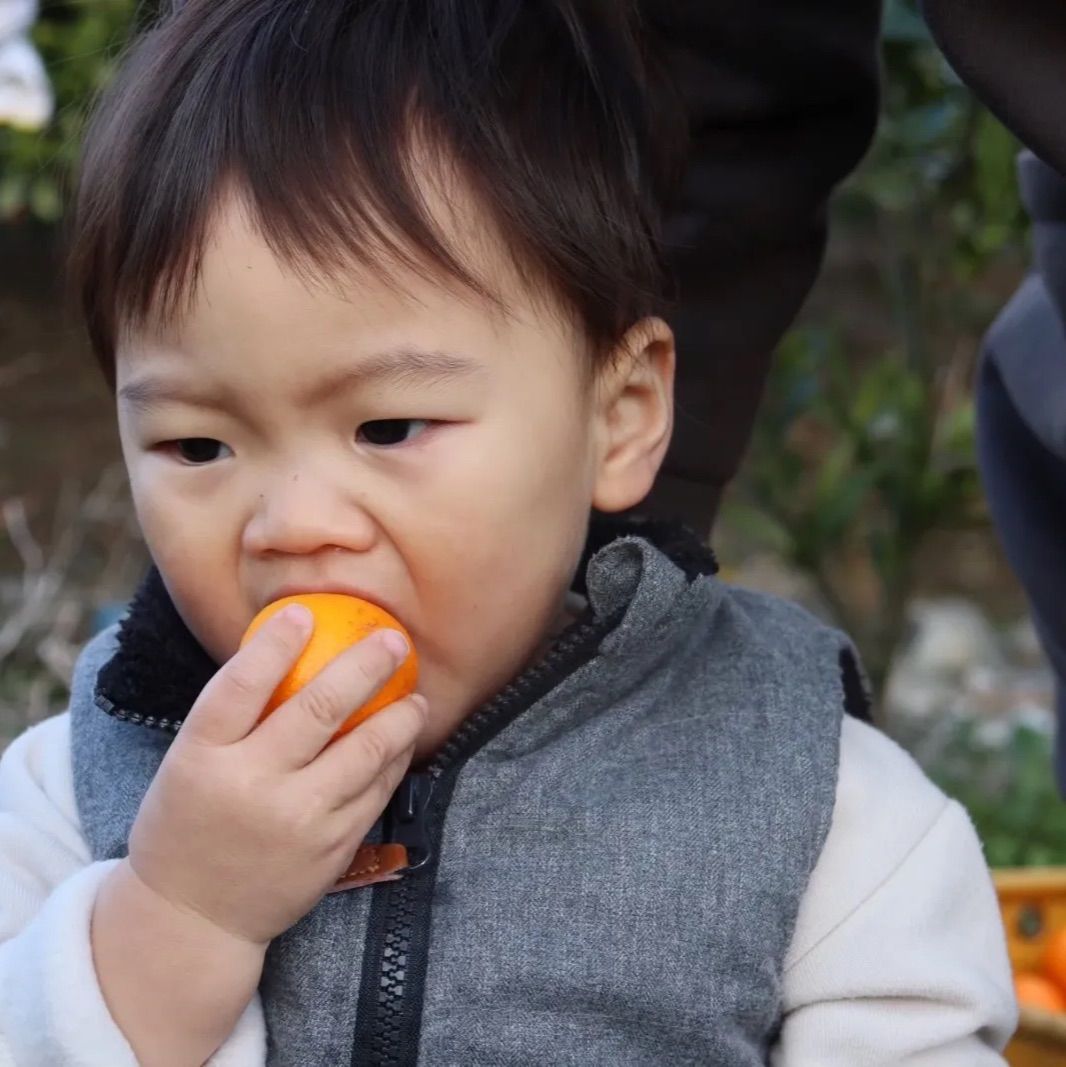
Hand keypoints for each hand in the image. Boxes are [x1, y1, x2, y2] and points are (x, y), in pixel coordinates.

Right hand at [124, 605, 427, 945]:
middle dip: (365, 665)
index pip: (240, 686)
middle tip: (394, 641)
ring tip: (416, 696)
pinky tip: (404, 741)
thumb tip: (288, 647)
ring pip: (365, 752)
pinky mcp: (331, 848)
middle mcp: (251, 785)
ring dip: (400, 716)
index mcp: (201, 757)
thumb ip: (233, 715)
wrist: (193, 918)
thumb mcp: (189, 762)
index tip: (305, 612)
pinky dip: (396, 760)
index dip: (274, 644)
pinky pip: (377, 791)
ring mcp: (296, 820)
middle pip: (317, 709)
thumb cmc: (191, 820)